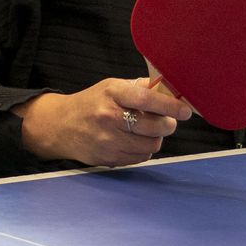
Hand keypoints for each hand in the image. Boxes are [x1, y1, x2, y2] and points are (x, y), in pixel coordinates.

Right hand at [15, 78, 192, 167]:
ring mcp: (108, 141)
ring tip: (145, 131)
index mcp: (111, 93)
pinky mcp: (108, 158)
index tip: (185, 111)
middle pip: (153, 127)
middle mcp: (108, 117)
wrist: (60, 126)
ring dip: (155, 139)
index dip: (169, 106)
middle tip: (166, 122)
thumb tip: (170, 91)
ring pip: (150, 145)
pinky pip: (140, 158)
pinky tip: (132, 141)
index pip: (146, 99)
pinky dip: (143, 150)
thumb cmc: (91, 103)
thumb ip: (140, 88)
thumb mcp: (112, 87)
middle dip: (167, 125)